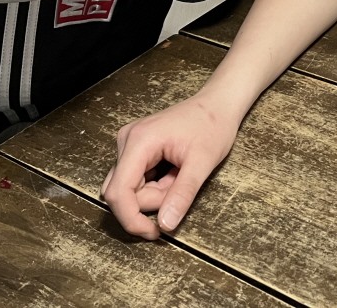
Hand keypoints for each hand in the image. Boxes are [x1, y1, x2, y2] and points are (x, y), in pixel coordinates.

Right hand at [101, 94, 240, 238]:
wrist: (218, 104)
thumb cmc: (213, 126)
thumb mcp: (203, 162)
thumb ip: (182, 194)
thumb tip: (165, 225)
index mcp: (139, 141)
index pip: (118, 192)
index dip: (131, 219)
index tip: (154, 233)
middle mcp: (126, 141)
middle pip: (123, 192)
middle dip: (152, 201)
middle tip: (181, 188)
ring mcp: (128, 144)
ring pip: (129, 188)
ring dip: (155, 194)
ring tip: (180, 176)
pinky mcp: (134, 149)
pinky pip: (136, 180)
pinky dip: (155, 185)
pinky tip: (173, 172)